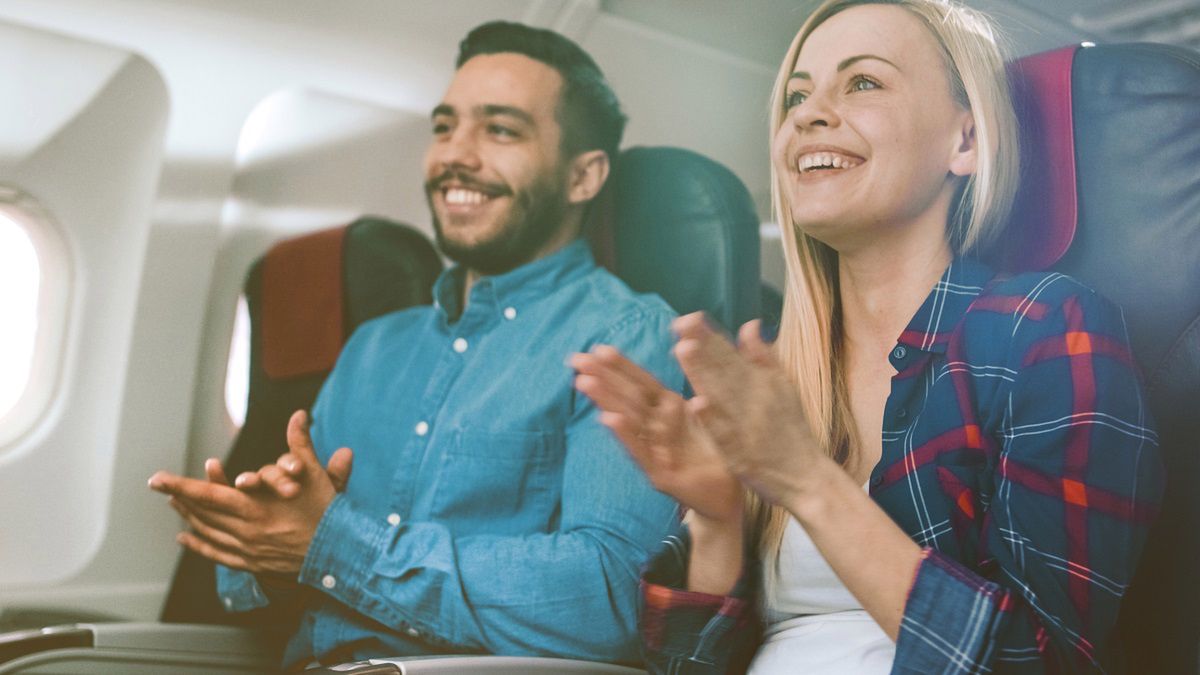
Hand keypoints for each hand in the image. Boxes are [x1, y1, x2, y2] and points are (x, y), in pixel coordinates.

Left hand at [148, 411, 337, 573]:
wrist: (339, 552)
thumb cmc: (327, 512)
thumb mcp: (314, 474)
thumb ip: (301, 443)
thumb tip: (298, 414)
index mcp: (256, 507)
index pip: (208, 494)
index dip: (181, 485)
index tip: (157, 478)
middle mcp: (246, 530)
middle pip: (202, 513)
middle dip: (179, 497)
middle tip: (160, 486)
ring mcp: (247, 549)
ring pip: (208, 532)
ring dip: (188, 516)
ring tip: (175, 503)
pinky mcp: (252, 563)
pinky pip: (217, 554)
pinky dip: (198, 545)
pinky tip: (185, 537)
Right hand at [571, 345, 742, 526]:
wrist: (730, 497)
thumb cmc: (720, 456)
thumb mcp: (711, 420)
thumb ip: (699, 399)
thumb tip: (690, 355)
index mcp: (669, 413)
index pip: (642, 385)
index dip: (621, 367)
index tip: (599, 348)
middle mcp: (657, 431)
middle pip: (628, 399)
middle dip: (602, 378)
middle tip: (576, 359)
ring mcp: (655, 453)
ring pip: (628, 422)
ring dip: (606, 401)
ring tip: (584, 382)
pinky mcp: (660, 476)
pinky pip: (641, 452)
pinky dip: (626, 434)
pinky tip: (609, 418)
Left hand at [672, 313, 826, 507]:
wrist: (806, 476)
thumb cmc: (792, 430)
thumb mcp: (784, 387)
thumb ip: (763, 356)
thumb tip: (749, 324)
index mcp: (762, 383)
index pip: (731, 355)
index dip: (710, 336)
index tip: (689, 318)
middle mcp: (754, 400)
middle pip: (723, 370)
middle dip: (702, 347)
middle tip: (680, 325)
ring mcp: (746, 426)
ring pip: (720, 396)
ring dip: (702, 374)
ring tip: (683, 350)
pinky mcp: (741, 453)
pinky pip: (724, 435)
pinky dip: (712, 419)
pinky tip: (697, 403)